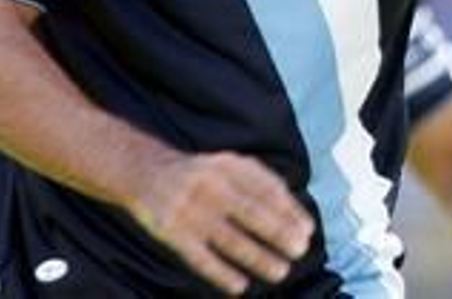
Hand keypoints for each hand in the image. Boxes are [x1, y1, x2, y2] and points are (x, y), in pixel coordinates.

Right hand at [130, 150, 312, 294]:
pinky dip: (221, 273)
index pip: (266, 189)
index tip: (307, 231)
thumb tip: (296, 214)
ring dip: (258, 258)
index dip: (290, 211)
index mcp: (229, 166)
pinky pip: (200, 257)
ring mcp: (190, 209)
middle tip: (300, 251)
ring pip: (230, 239)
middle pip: (252, 213)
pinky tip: (240, 286)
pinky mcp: (171, 232)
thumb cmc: (200, 174)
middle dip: (279, 233)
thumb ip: (260, 182)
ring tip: (281, 272)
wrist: (144, 171)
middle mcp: (211, 184)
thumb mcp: (228, 165)